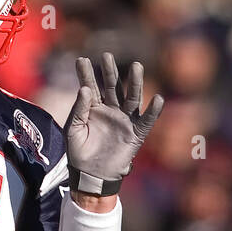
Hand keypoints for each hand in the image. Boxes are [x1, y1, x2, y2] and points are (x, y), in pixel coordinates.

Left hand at [65, 53, 162, 198]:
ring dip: (135, 82)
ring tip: (136, 66)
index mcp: (93, 108)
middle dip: (110, 71)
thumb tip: (85, 89)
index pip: (91, 86)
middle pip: (112, 86)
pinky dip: (153, 111)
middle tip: (106, 56)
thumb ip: (79, 109)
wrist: (91, 175)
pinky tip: (158, 99)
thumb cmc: (79, 152)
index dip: (86, 74)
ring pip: (132, 97)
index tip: (81, 59)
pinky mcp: (136, 133)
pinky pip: (146, 120)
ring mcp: (124, 120)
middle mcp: (111, 109)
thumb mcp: (73, 130)